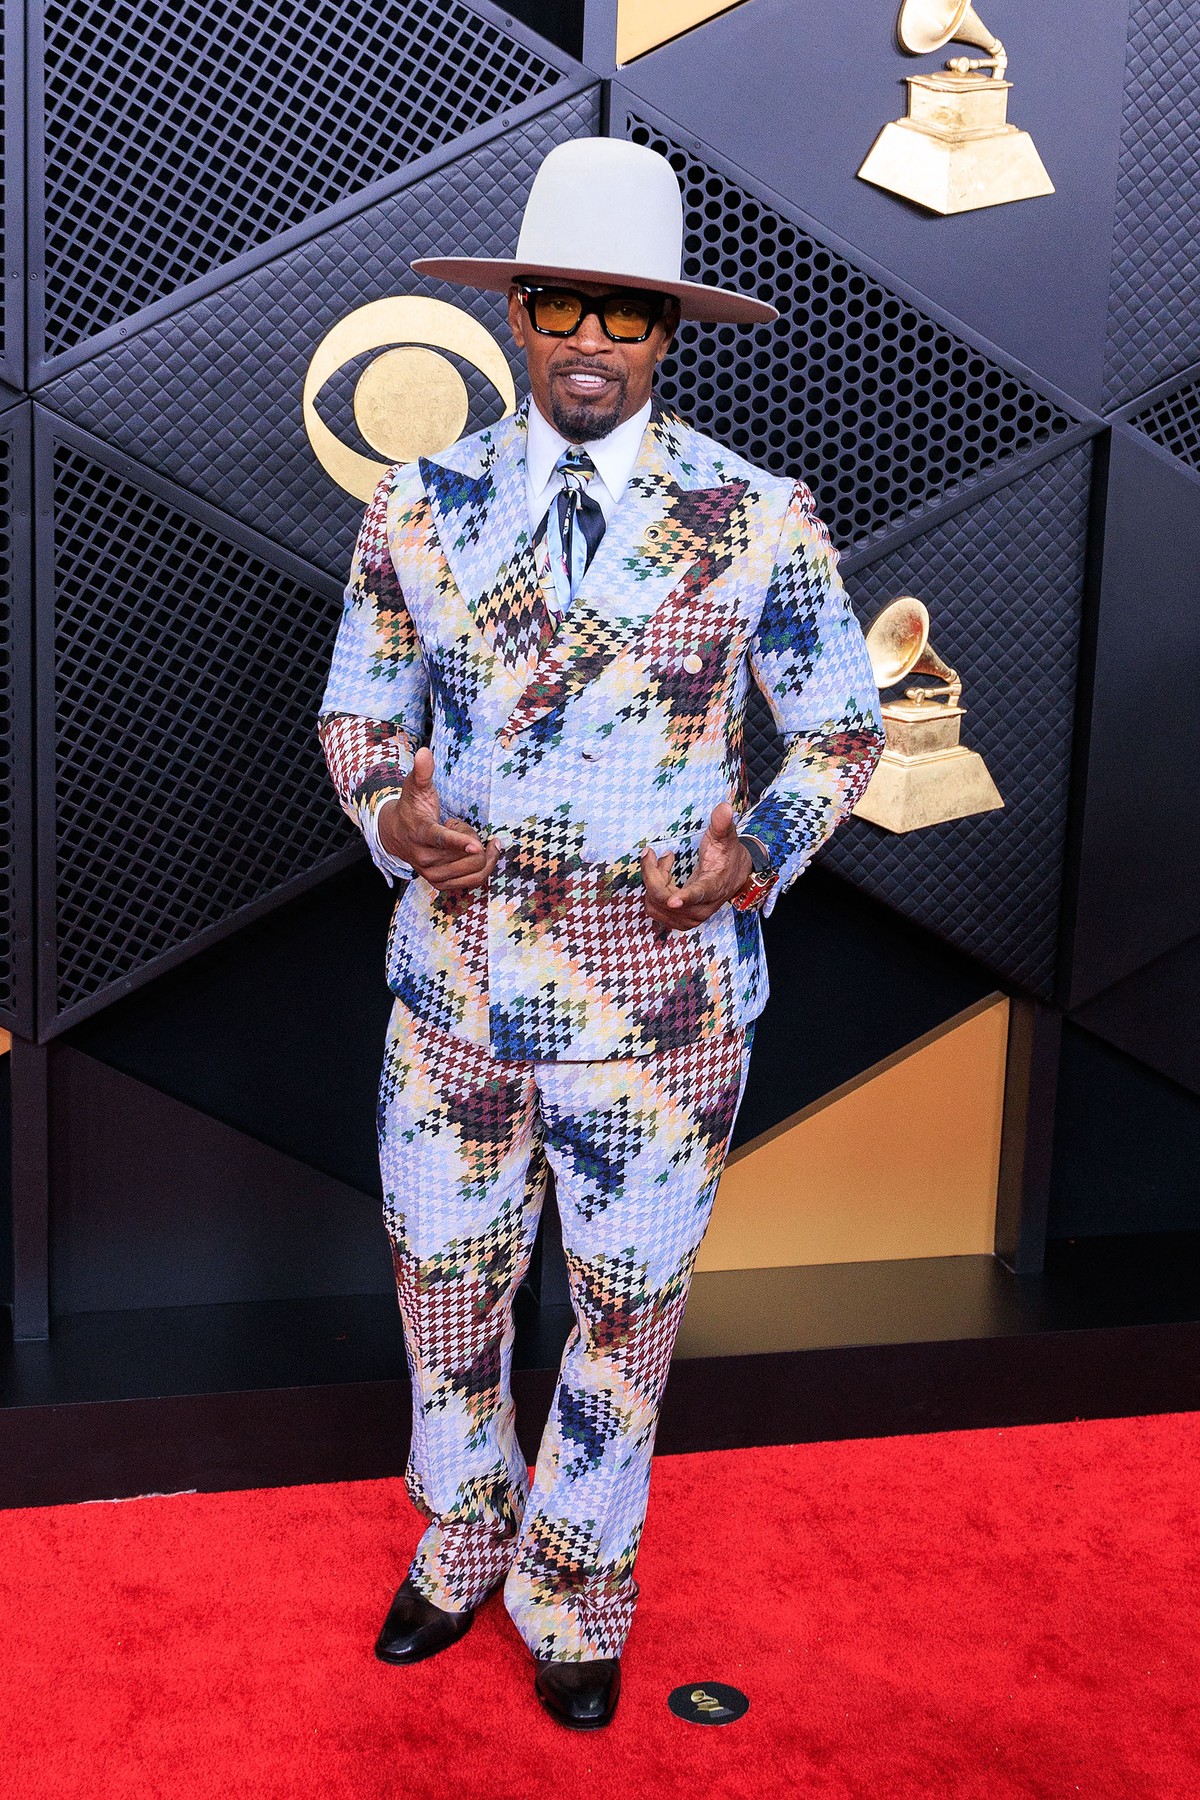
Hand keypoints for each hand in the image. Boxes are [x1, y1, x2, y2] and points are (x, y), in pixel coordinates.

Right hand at [378, 747, 501, 892]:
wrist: (396, 836)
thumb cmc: (412, 809)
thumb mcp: (416, 787)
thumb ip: (423, 772)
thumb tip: (424, 752)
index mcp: (420, 833)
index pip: (440, 839)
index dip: (459, 842)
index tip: (477, 845)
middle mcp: (425, 858)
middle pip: (468, 855)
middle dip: (474, 838)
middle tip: (460, 826)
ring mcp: (433, 874)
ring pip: (475, 869)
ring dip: (478, 853)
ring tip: (463, 840)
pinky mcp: (441, 884)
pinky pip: (475, 881)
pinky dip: (483, 866)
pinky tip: (477, 852)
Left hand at [639, 802, 752, 931]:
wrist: (733, 876)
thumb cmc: (726, 855)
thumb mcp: (725, 838)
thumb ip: (722, 824)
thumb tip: (725, 807)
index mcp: (714, 888)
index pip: (699, 894)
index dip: (685, 897)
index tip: (673, 901)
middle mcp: (702, 909)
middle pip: (664, 897)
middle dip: (652, 873)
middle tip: (652, 852)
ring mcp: (689, 918)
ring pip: (655, 902)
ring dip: (653, 879)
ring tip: (664, 861)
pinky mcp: (678, 920)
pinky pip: (654, 906)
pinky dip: (653, 889)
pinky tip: (663, 874)